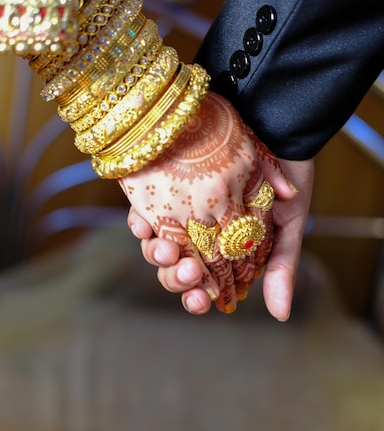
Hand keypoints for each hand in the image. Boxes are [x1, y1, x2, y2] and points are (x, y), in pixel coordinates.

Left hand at [120, 91, 297, 312]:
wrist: (274, 115)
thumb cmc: (286, 169)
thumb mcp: (290, 222)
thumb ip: (282, 267)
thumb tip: (281, 315)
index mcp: (226, 249)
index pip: (203, 284)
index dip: (197, 297)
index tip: (203, 299)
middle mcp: (199, 233)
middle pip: (173, 272)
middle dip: (175, 279)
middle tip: (189, 271)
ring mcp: (178, 210)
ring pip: (154, 248)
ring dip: (157, 255)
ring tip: (169, 248)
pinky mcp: (162, 186)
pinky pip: (140, 213)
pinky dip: (139, 223)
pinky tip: (145, 224)